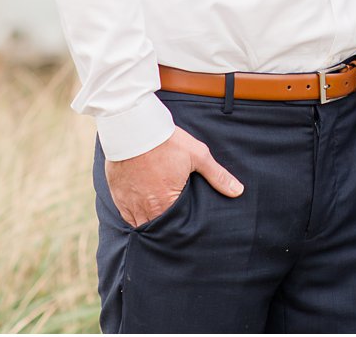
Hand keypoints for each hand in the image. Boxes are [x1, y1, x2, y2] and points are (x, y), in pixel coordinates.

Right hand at [104, 127, 241, 227]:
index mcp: (167, 203)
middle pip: (157, 228)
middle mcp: (146, 208)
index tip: (185, 228)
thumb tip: (237, 191)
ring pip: (140, 224)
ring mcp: (129, 202)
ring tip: (157, 220)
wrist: (133, 126)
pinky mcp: (117, 193)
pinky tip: (139, 211)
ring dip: (148, 223)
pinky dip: (133, 215)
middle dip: (165, 229)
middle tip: (172, 229)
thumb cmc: (166, 141)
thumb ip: (217, 175)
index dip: (180, 229)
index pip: (176, 228)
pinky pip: (125, 214)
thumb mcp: (196, 155)